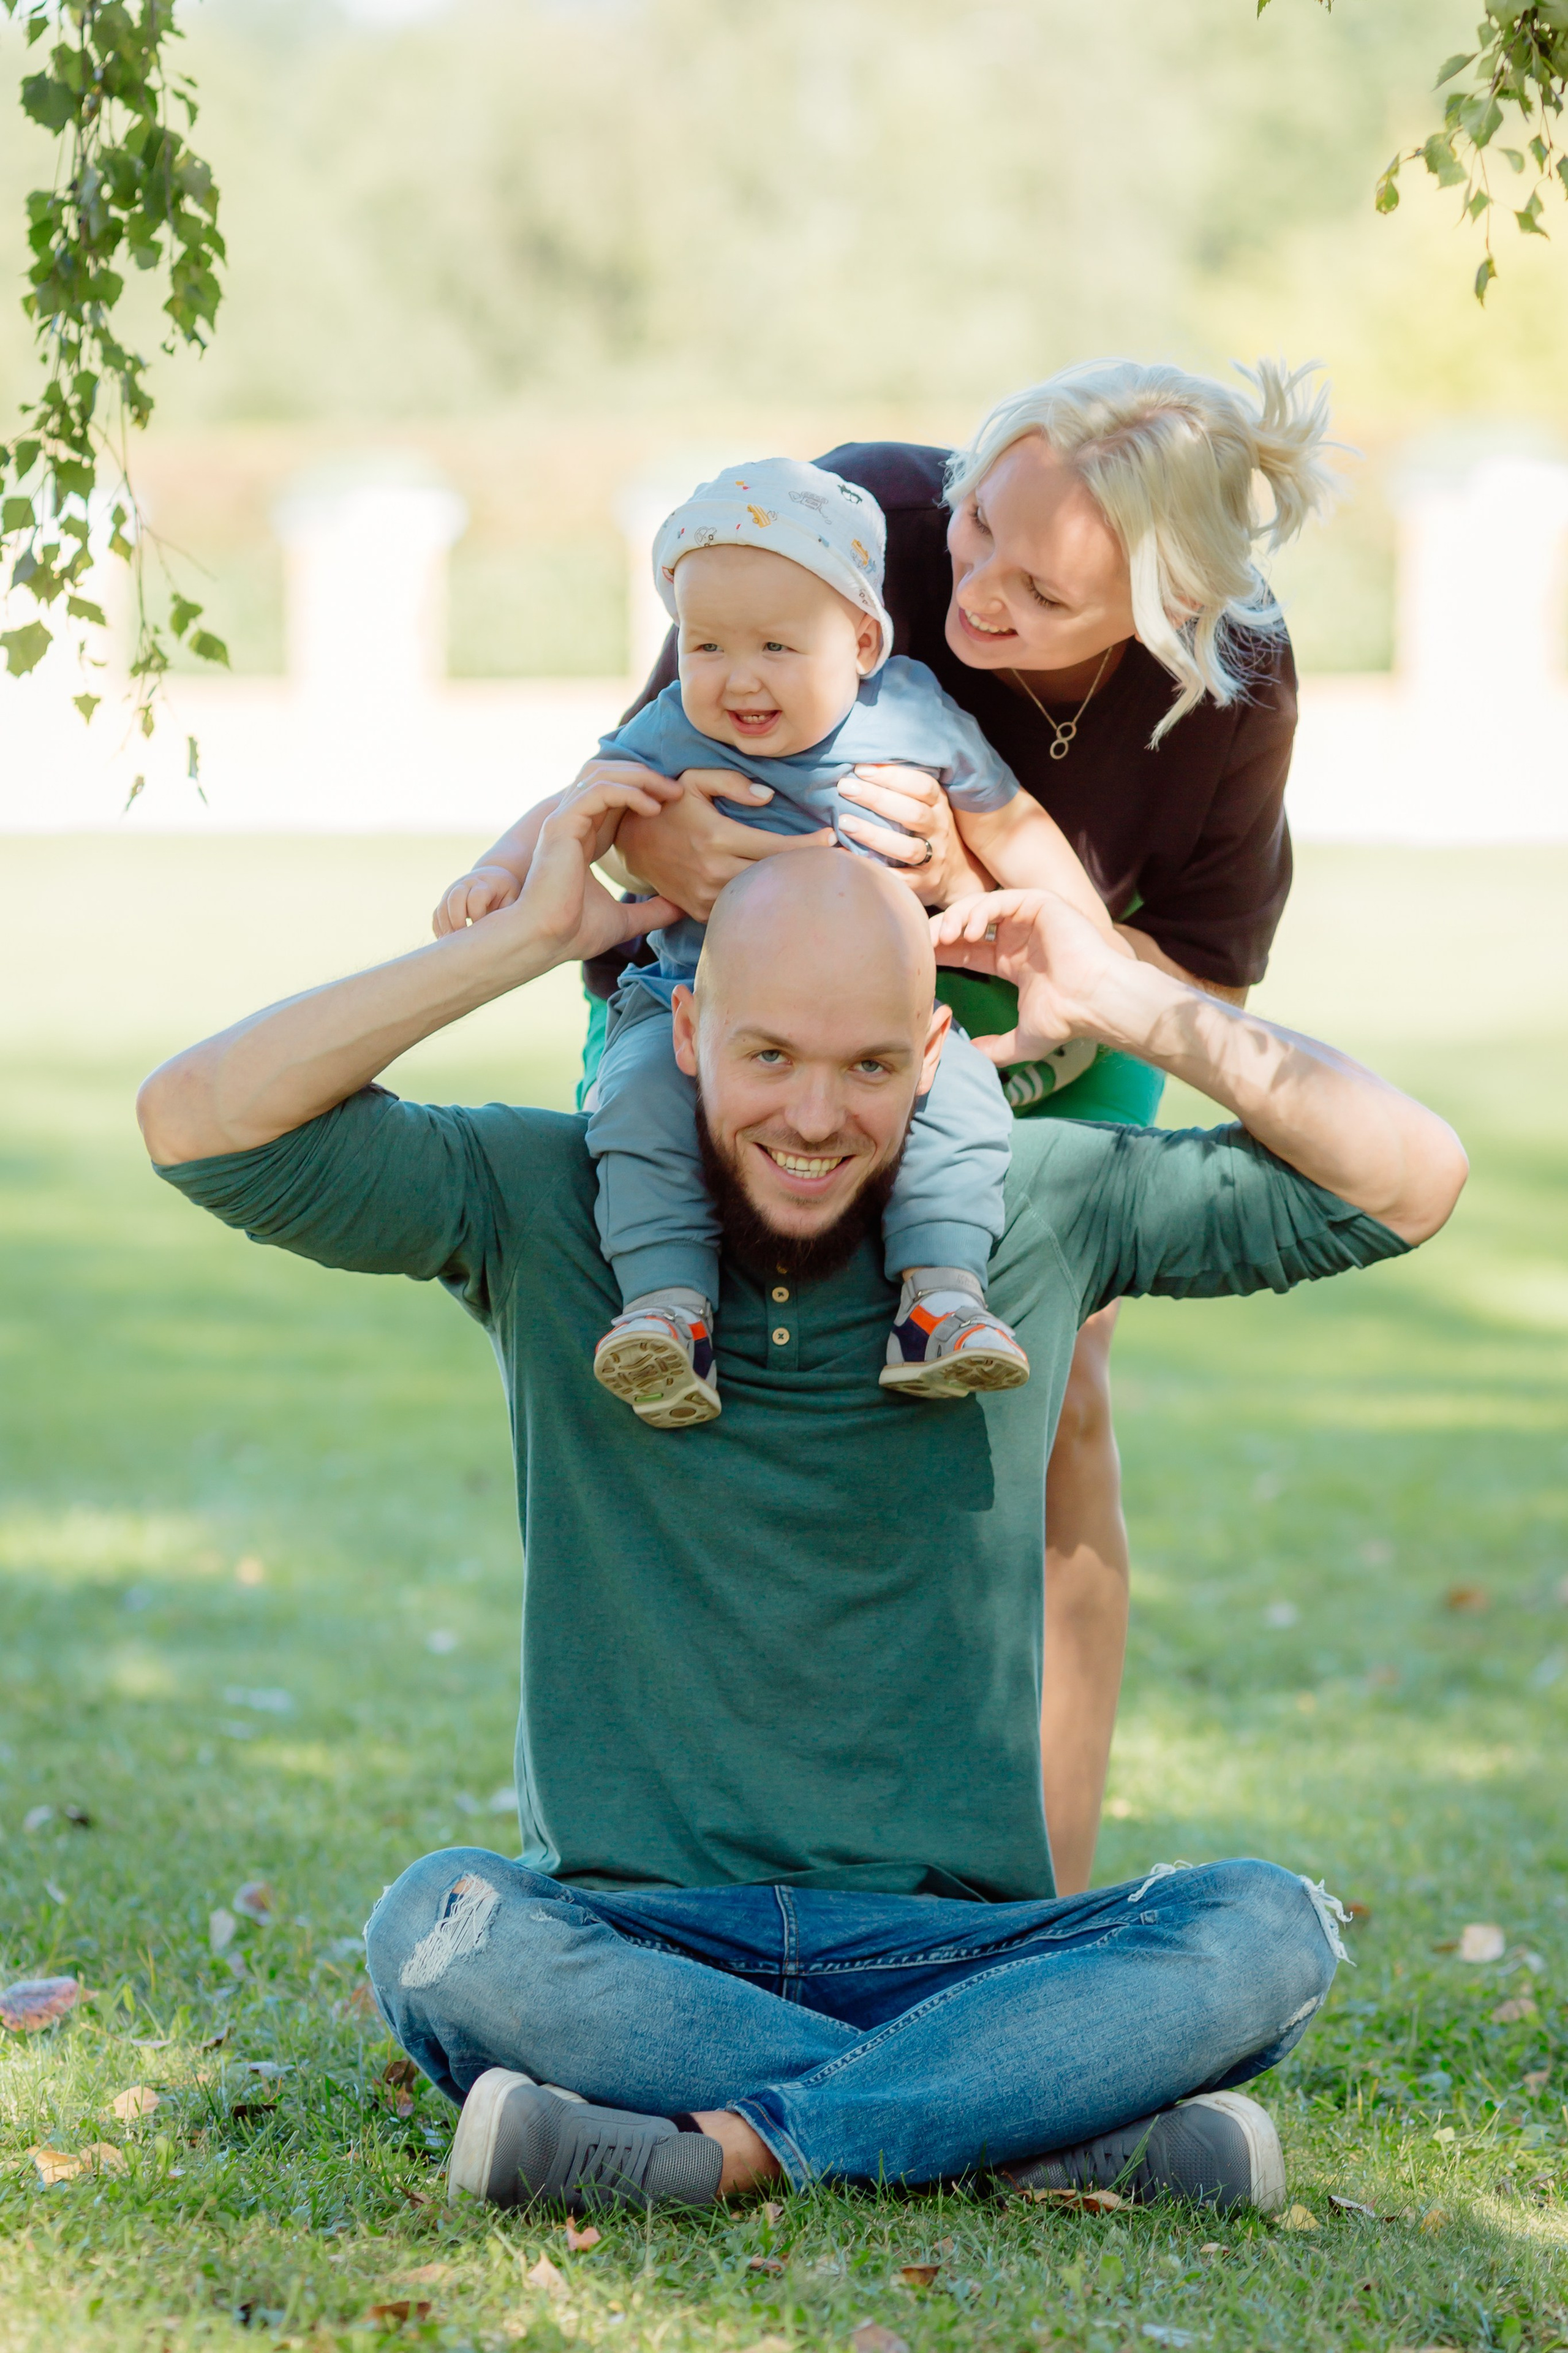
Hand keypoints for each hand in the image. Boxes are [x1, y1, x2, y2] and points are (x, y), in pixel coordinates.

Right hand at [432, 862, 522, 938]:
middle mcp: (466, 884)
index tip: (485, 931)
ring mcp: (452, 891)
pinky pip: (436, 916)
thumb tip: (500, 934)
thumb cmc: (507, 893)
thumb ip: (509, 912)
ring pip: (441, 909)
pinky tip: (450, 944)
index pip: (476, 898)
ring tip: (457, 947)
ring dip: (447, 929)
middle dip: (458, 922)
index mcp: (485, 883)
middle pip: (454, 899)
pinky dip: (440, 931)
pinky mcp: (445, 901)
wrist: (493, 878)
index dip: (478, 917)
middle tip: (466, 940)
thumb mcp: (513, 899)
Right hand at [516, 773, 683, 966]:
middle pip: (609, 775)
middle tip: (678, 790)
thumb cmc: (574, 932)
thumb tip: (681, 911)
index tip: (677, 804)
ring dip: (640, 777)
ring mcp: (565, 820)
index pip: (615, 797)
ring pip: (603, 774)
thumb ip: (652, 911)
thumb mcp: (625, 919)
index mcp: (584, 838)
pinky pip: (599, 790)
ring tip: (670, 792)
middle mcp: (572, 823)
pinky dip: (628, 792)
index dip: (645, 792)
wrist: (544, 941)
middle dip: (645, 776)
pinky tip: (653, 808)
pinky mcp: (562, 824)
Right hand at [615, 767, 833, 920]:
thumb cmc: (669, 806)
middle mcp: (714, 870)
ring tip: (812, 878)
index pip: (776, 846)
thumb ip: (732, 782)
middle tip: (836, 861)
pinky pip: (740, 910)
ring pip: (760, 897)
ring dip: (787, 889)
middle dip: (807, 869)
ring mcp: (707, 895)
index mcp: (718, 837)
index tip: (833, 839)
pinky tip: (781, 896)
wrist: (630, 845)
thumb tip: (768, 797)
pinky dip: (761, 902)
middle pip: (774, 876)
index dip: (809, 846)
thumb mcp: (694, 780)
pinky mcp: (701, 911)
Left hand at [837, 765, 992, 905]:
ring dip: (874, 835)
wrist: (956, 876)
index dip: (893, 776)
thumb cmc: (930, 833)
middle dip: (877, 798)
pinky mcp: (925, 884)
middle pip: (912, 812)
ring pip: (907, 848)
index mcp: (939, 805)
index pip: (921, 785)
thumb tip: (861, 768)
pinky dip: (877, 871)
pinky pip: (901, 879)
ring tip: (844, 823)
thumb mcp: (927, 807)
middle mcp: (939, 829)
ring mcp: (934, 858)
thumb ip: (904, 790)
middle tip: (845, 787)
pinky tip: (852, 859)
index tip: (861, 769)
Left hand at [929, 889, 1125, 1065]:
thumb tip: (973, 1055)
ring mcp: (1028, 918)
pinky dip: (978, 911)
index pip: (966, 949)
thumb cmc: (1066, 1019)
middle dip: (942, 932)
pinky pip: (999, 899)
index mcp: (1011, 961)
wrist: (1094, 1003)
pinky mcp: (1039, 904)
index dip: (942, 952)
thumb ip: (996, 1048)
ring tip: (943, 938)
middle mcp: (1018, 936)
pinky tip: (967, 932)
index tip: (920, 960)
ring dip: (955, 918)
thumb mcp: (1023, 1040)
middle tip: (923, 945)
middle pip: (967, 924)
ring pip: (978, 907)